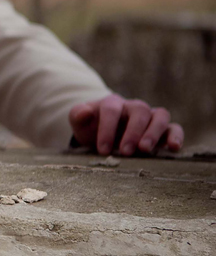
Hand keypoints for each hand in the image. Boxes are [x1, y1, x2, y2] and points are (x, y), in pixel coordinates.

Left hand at [68, 94, 183, 155]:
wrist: (102, 133)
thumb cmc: (91, 127)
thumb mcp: (79, 122)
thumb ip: (78, 115)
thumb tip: (84, 112)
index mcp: (112, 103)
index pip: (111, 110)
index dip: (107, 129)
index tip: (102, 150)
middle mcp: (134, 107)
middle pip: (139, 111)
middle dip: (132, 132)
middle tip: (125, 151)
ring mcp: (150, 117)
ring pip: (160, 116)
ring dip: (154, 132)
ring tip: (145, 150)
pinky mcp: (163, 130)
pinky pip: (174, 128)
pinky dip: (176, 136)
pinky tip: (174, 148)